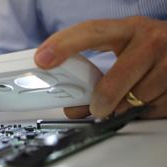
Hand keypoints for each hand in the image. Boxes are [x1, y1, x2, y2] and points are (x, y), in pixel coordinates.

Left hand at [34, 16, 166, 118]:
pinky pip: (151, 111)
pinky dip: (144, 111)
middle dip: (100, 102)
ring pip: (133, 101)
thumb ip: (97, 74)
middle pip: (111, 84)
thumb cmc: (151, 51)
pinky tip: (150, 96)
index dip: (63, 45)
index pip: (91, 32)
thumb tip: (75, 108)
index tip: (42, 59)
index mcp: (129, 29)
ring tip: (132, 94)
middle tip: (98, 106)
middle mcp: (151, 41)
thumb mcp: (125, 51)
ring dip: (125, 107)